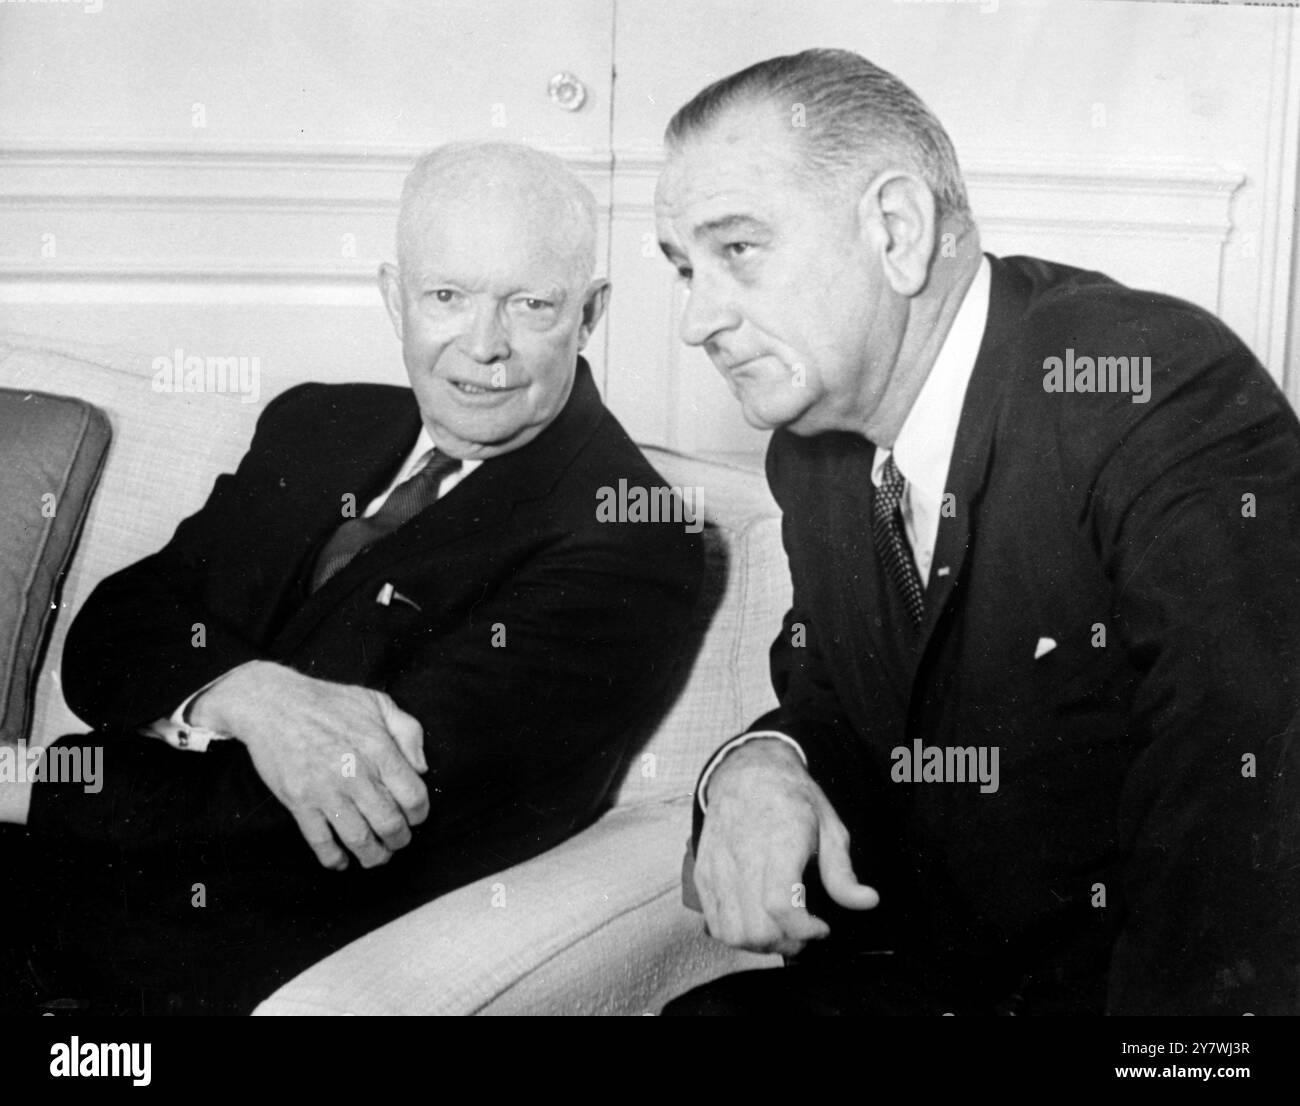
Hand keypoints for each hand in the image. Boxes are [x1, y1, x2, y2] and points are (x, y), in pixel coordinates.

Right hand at [191, 661, 429, 869]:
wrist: (272, 704)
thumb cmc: (328, 702)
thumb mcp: (376, 702)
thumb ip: (408, 731)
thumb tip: (422, 768)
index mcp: (378, 748)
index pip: (413, 795)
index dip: (419, 813)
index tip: (415, 816)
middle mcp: (354, 773)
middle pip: (389, 823)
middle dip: (400, 839)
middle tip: (398, 840)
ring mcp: (325, 790)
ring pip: (358, 839)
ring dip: (373, 855)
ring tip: (378, 855)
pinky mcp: (298, 802)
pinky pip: (320, 842)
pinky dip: (334, 859)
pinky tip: (342, 861)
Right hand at [696, 738, 878, 955]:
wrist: (746, 771)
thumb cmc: (790, 797)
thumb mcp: (829, 825)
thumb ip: (843, 871)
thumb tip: (866, 901)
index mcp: (779, 840)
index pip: (781, 905)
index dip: (804, 930)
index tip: (821, 928)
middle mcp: (743, 855)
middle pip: (756, 928)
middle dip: (786, 943)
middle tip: (803, 932)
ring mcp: (718, 865)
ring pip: (732, 933)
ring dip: (760, 944)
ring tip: (779, 929)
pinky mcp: (704, 873)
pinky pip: (715, 922)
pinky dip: (737, 933)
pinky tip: (757, 919)